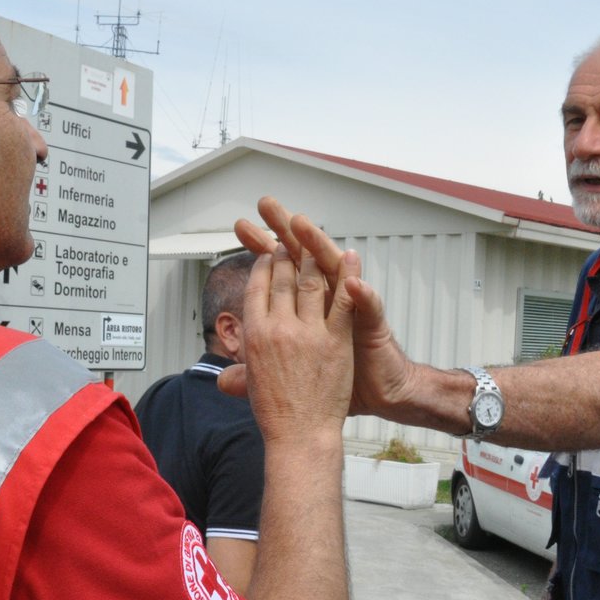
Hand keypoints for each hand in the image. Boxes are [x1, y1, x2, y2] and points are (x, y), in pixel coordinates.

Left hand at [232, 196, 413, 416]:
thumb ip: (256, 373)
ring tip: (302, 225)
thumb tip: (223, 380)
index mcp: (306, 307)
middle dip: (285, 230)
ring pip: (335, 270)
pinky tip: (351, 279)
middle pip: (304, 258)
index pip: (280, 270)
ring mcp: (351, 308)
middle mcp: (328, 299)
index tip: (242, 227)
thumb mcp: (289, 378)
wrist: (377, 395)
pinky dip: (361, 292)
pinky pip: (368, 305)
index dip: (262, 249)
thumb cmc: (334, 384)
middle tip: (267, 203)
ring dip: (320, 246)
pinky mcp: (373, 325)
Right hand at [239, 246, 354, 443]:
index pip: (257, 289)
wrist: (301, 436)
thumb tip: (223, 378)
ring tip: (313, 245)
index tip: (267, 256)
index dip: (263, 268)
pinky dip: (349, 276)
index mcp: (255, 335)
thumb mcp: (252, 388)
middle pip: (282, 280)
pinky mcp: (336, 340)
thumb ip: (239, 374)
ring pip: (310, 283)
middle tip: (289, 243)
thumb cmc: (277, 416)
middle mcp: (279, 328)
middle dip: (285, 256)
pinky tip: (351, 256)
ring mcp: (308, 332)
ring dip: (312, 259)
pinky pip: (343, 301)